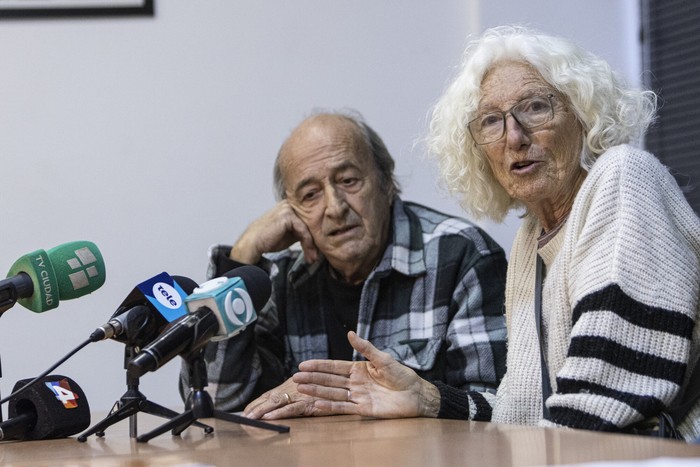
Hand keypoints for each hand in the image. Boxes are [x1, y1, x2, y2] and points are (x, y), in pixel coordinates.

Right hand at [230, 200, 318, 263]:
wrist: (253, 244)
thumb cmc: (269, 239)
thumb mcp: (290, 234)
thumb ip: (302, 230)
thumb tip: (318, 236)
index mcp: (291, 206)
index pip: (309, 220)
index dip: (315, 235)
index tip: (317, 251)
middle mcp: (290, 204)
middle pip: (311, 223)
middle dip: (315, 241)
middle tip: (316, 256)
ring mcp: (288, 208)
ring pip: (308, 228)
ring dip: (312, 245)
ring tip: (312, 258)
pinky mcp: (287, 216)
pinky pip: (303, 231)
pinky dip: (308, 244)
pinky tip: (308, 254)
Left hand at [242, 376, 328, 419]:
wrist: (345, 380)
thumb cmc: (328, 383)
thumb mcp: (308, 386)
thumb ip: (296, 390)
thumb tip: (283, 398)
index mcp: (291, 385)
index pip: (270, 394)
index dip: (257, 402)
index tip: (246, 410)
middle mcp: (293, 389)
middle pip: (270, 398)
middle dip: (256, 408)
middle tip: (243, 416)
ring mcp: (300, 396)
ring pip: (277, 404)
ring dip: (262, 411)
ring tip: (251, 418)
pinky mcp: (308, 404)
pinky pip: (291, 410)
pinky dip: (279, 414)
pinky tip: (268, 418)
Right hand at [292, 331, 440, 418]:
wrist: (416, 394)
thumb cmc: (402, 374)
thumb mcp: (383, 358)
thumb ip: (365, 348)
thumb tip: (350, 333)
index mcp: (358, 369)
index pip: (334, 367)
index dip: (319, 366)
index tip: (303, 364)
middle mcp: (355, 383)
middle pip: (330, 380)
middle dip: (313, 379)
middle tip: (296, 377)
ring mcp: (358, 396)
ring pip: (333, 393)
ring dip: (317, 391)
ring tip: (301, 388)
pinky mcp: (363, 409)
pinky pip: (344, 408)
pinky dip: (331, 406)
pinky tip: (317, 402)